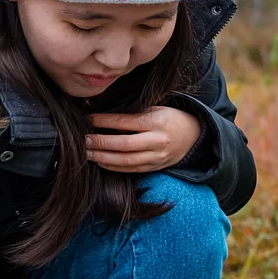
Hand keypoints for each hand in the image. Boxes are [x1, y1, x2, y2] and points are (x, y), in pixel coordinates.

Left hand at [85, 105, 201, 172]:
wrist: (192, 135)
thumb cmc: (169, 118)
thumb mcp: (154, 109)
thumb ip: (131, 114)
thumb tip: (100, 116)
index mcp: (156, 122)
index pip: (125, 122)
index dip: (104, 121)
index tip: (88, 120)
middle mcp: (157, 141)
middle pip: (125, 144)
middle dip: (102, 143)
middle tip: (85, 141)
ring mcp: (157, 156)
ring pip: (127, 161)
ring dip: (105, 158)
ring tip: (88, 153)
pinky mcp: (155, 167)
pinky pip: (132, 169)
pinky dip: (115, 167)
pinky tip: (101, 162)